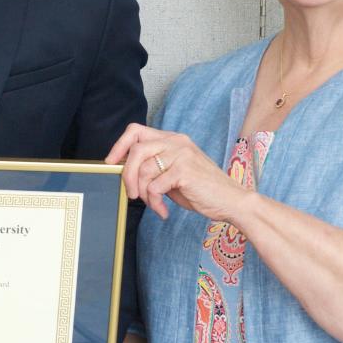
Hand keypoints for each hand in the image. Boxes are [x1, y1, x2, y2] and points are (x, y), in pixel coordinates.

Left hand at [105, 123, 251, 222]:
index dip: (119, 145)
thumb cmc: (201, 189)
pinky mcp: (185, 171)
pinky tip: (164, 211)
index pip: (136, 130)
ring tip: (154, 205)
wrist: (231, 201)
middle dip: (127, 175)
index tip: (111, 163)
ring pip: (143, 170)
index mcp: (173, 139)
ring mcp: (182, 154)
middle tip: (131, 194)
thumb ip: (154, 167)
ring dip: (144, 194)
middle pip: (136, 150)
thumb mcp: (173, 173)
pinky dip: (155, 203)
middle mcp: (177, 142)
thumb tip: (125, 171)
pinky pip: (155, 187)